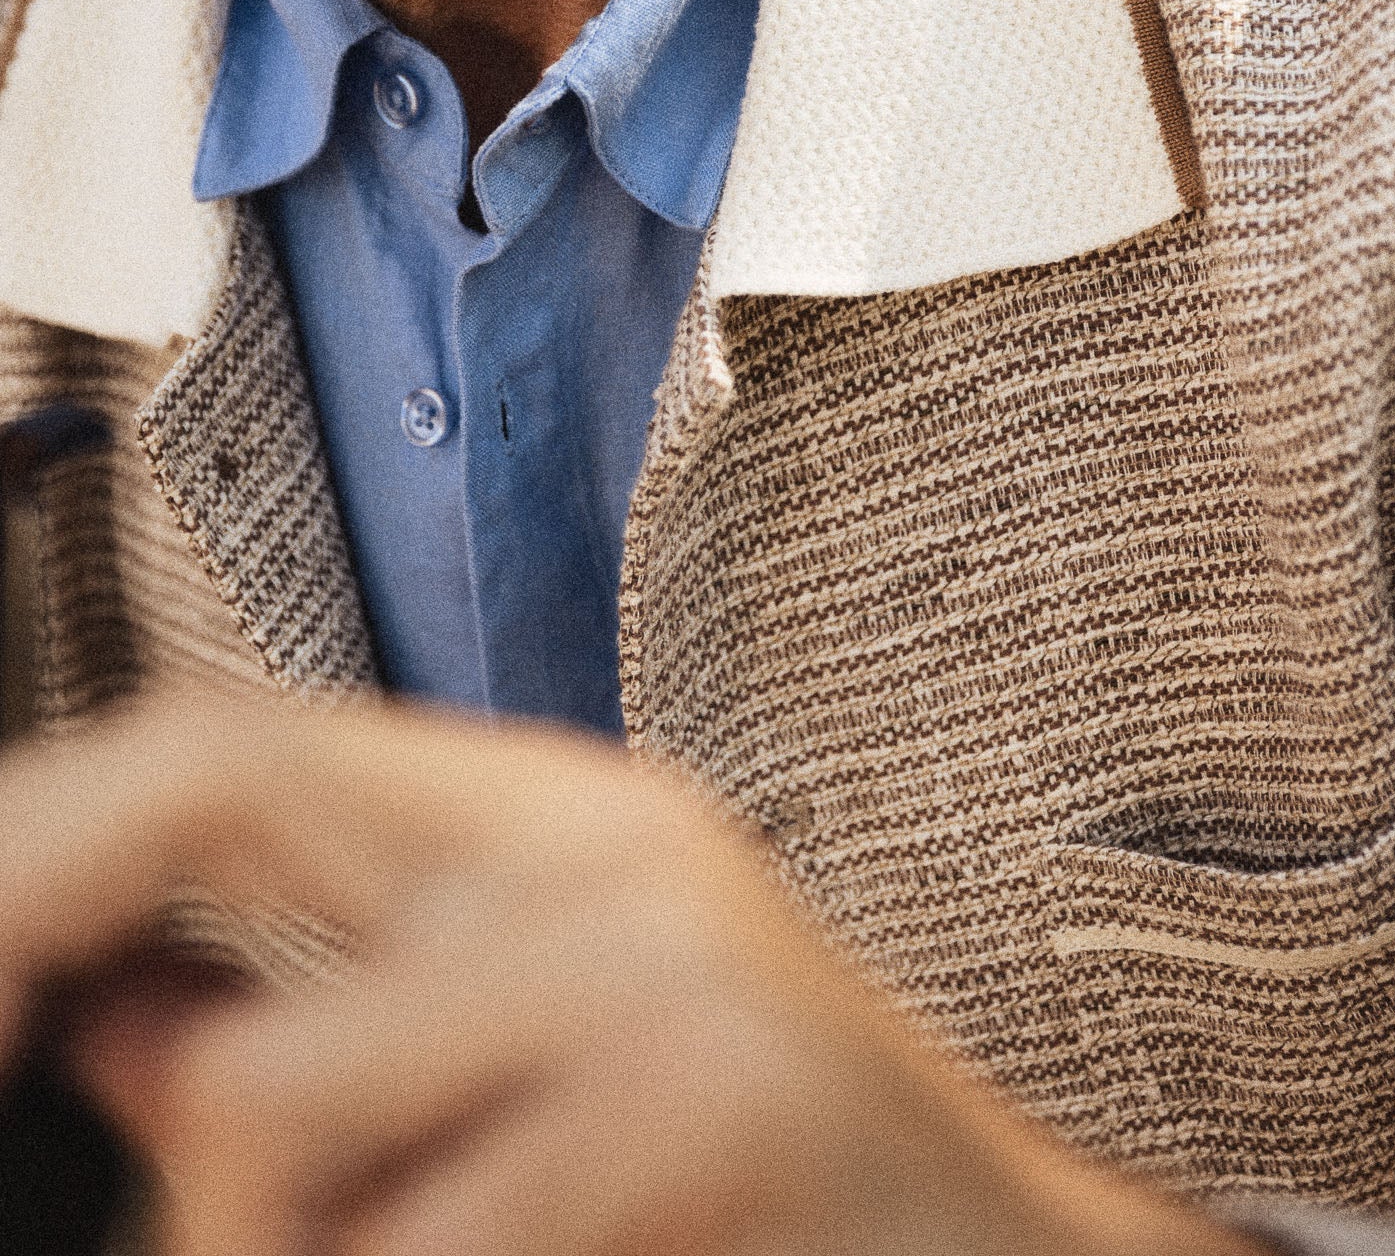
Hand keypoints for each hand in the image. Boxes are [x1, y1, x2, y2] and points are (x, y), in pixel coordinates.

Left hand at [0, 694, 1259, 1255]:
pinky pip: (417, 1248)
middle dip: (47, 920)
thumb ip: (332, 1024)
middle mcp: (596, 845)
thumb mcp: (538, 1063)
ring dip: (263, 1243)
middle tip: (18, 1063)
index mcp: (548, 826)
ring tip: (413, 1251)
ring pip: (256, 1105)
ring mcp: (654, 961)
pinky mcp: (709, 1100)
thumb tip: (117, 1017)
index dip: (48, 834)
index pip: (229, 743)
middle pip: (222, 780)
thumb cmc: (766, 1193)